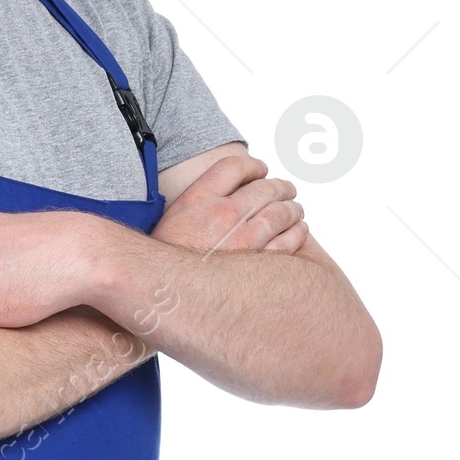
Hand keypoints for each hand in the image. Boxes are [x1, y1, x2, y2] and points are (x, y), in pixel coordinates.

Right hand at [154, 151, 307, 257]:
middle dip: (280, 188)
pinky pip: (287, 242)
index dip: (253, 166)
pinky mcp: (257, 265)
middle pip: (265, 189)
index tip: (260, 169)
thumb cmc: (165, 261)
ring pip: (281, 214)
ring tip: (295, 211)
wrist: (160, 293)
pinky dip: (297, 233)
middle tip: (286, 190)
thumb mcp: (173, 220)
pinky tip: (299, 231)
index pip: (235, 167)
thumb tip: (222, 192)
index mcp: (199, 198)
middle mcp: (223, 215)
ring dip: (292, 209)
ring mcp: (243, 240)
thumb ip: (199, 200)